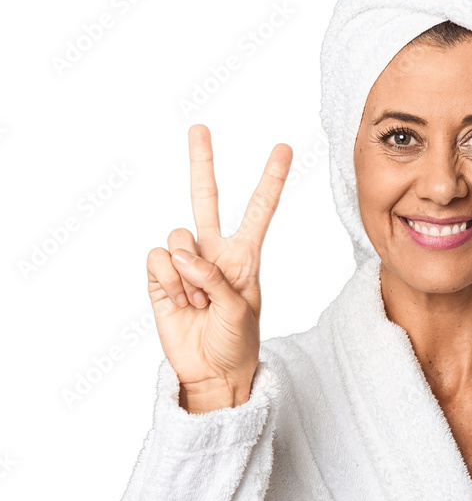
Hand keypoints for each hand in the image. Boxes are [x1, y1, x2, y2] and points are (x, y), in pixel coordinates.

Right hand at [146, 125, 292, 411]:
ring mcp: (185, 263)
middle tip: (199, 128)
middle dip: (202, 163)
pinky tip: (180, 302)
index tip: (283, 148)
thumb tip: (183, 254)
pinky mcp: (160, 277)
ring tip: (198, 302)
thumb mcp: (241, 311)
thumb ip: (214, 278)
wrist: (212, 372)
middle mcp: (214, 252)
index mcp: (245, 256)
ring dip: (188, 274)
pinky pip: (158, 260)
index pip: (259, 210)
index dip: (270, 180)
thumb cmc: (237, 342)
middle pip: (206, 199)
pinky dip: (168, 282)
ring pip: (178, 237)